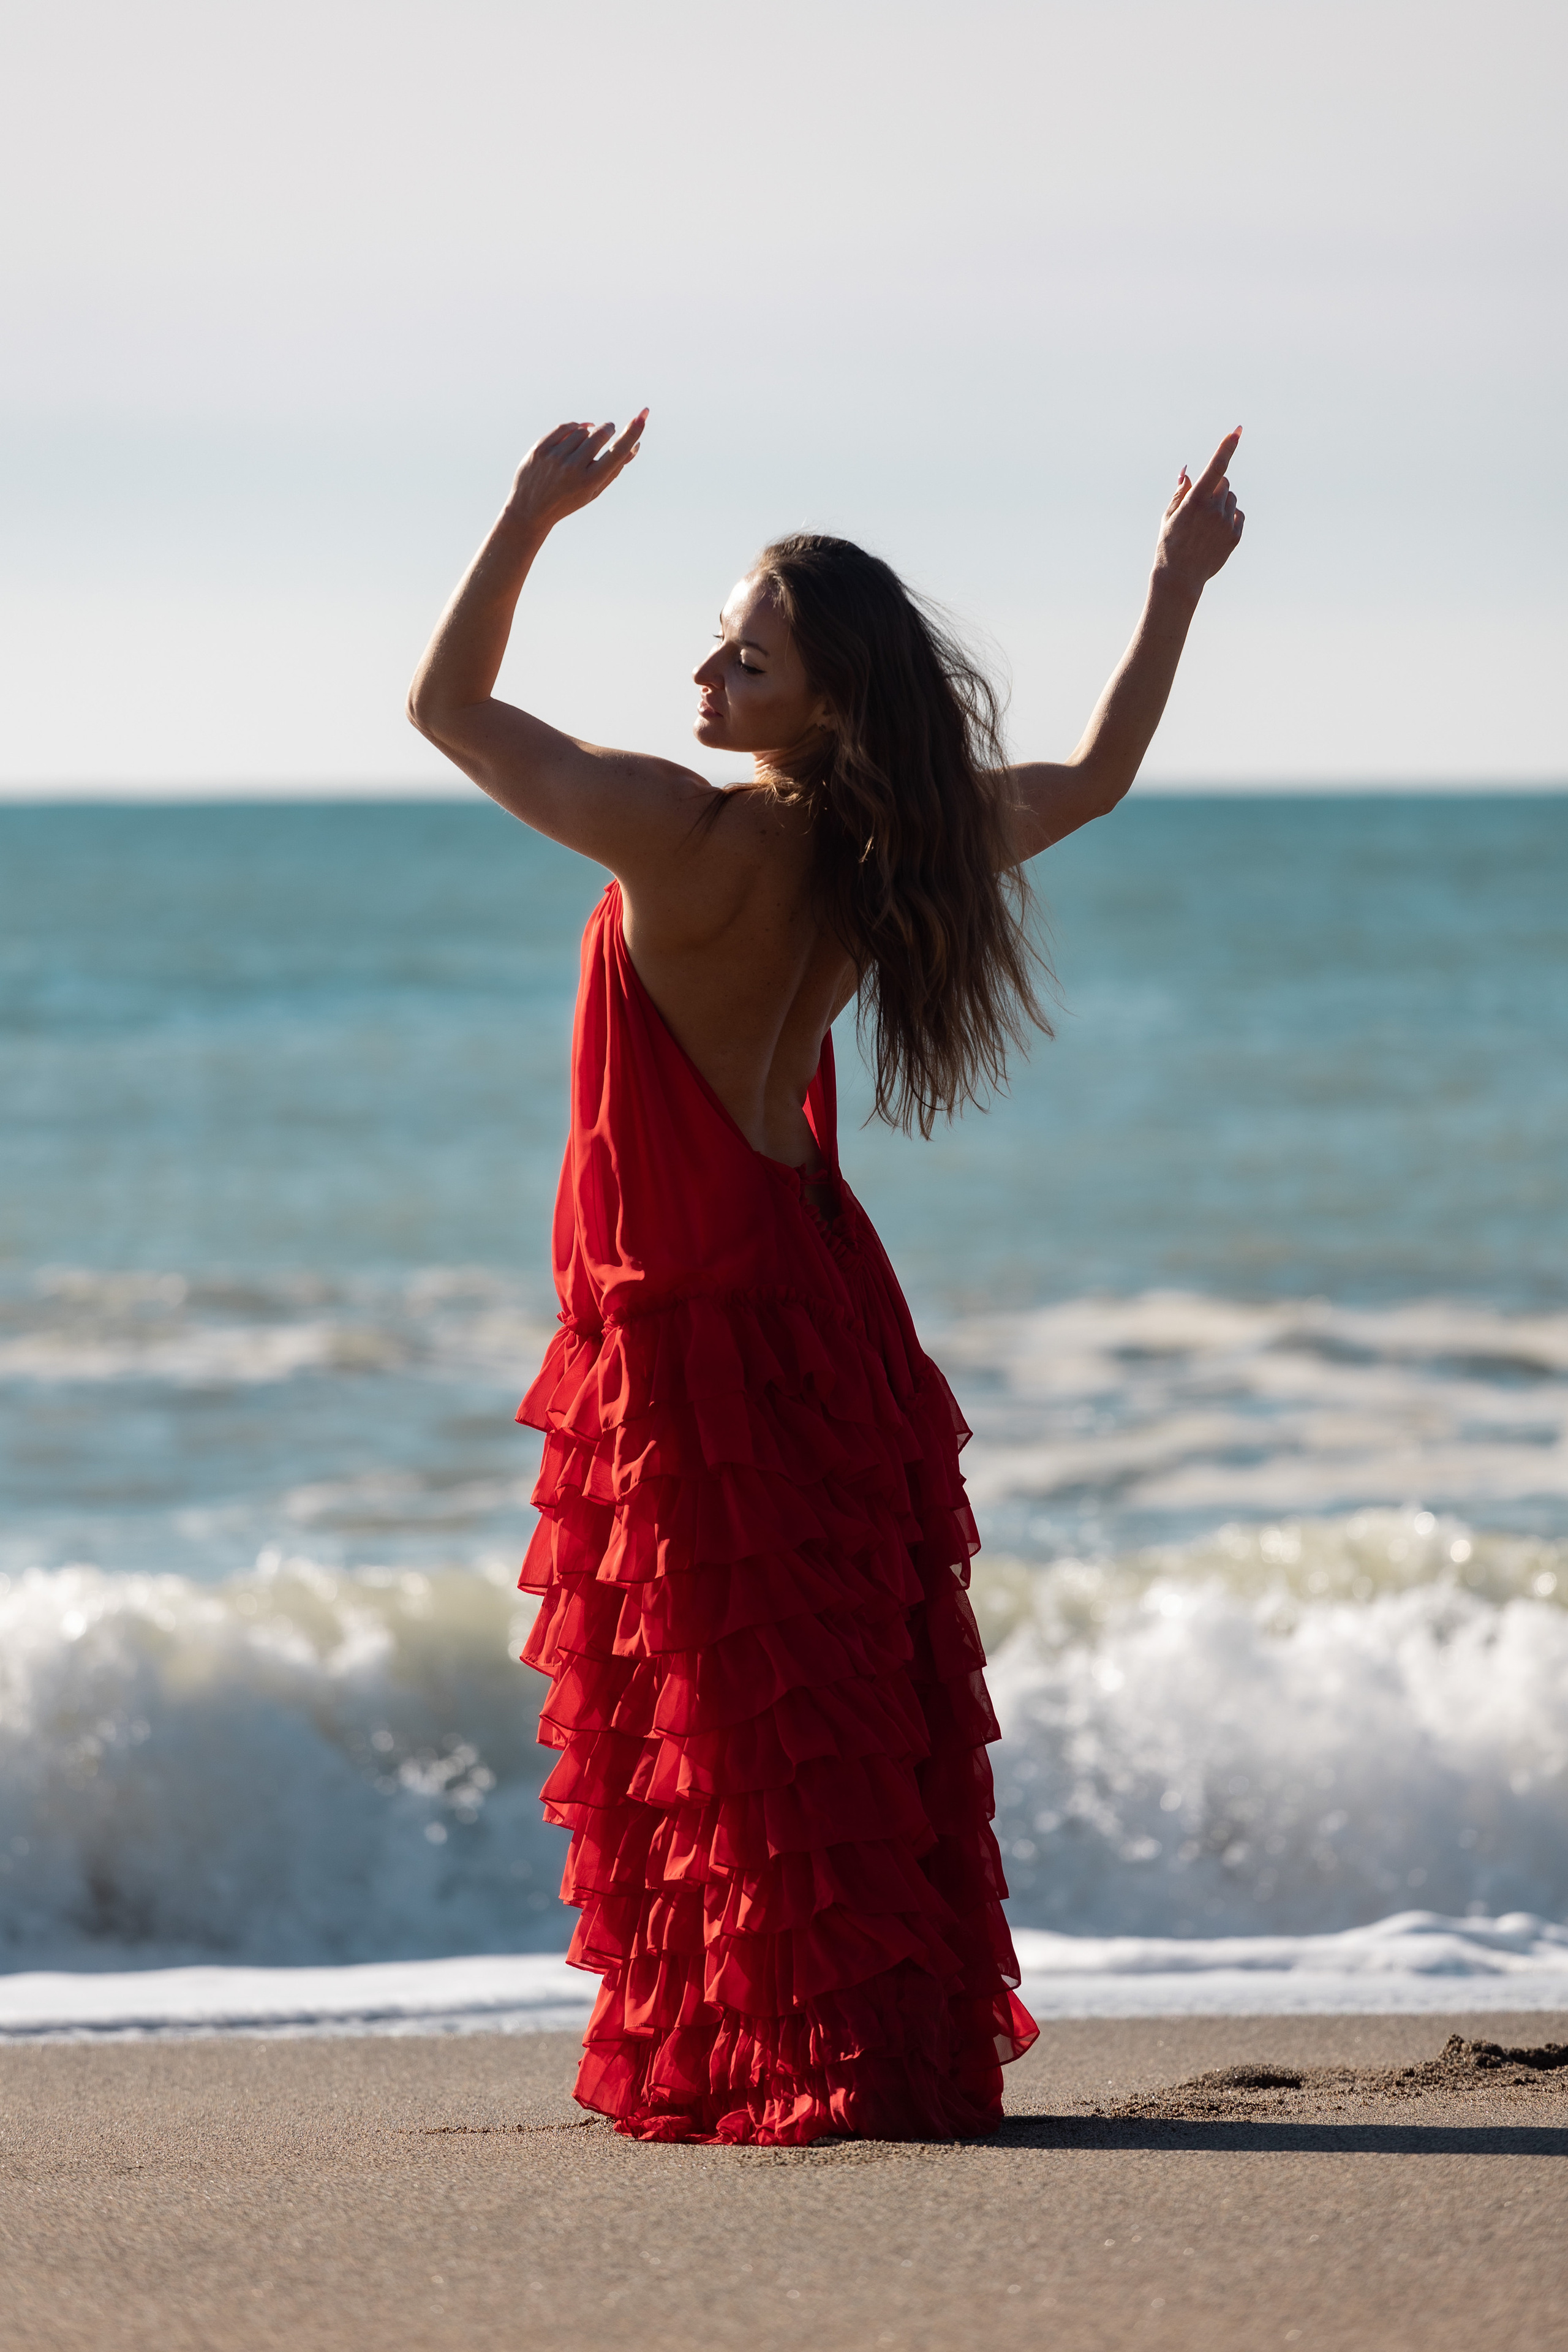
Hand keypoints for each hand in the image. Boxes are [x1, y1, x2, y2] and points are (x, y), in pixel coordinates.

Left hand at [505, 411, 647, 531]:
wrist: (531, 510)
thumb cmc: (569, 500)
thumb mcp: (594, 490)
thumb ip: (614, 469)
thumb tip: (635, 446)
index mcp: (590, 482)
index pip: (617, 453)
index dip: (632, 433)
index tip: (642, 415)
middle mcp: (572, 469)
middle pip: (600, 435)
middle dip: (607, 429)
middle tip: (610, 428)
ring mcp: (554, 458)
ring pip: (582, 431)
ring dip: (588, 433)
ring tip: (585, 444)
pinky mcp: (540, 449)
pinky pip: (565, 427)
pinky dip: (575, 427)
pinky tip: (578, 431)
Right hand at [1154, 429, 1244, 596]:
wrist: (1179, 578)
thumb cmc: (1170, 544)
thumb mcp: (1169, 515)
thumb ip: (1181, 491)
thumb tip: (1189, 473)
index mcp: (1195, 501)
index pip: (1216, 467)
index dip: (1227, 446)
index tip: (1237, 430)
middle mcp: (1213, 509)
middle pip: (1224, 482)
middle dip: (1214, 487)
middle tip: (1200, 506)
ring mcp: (1226, 523)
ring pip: (1232, 498)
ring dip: (1222, 502)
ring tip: (1206, 522)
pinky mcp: (1235, 536)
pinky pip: (1238, 515)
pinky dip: (1229, 517)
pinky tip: (1215, 531)